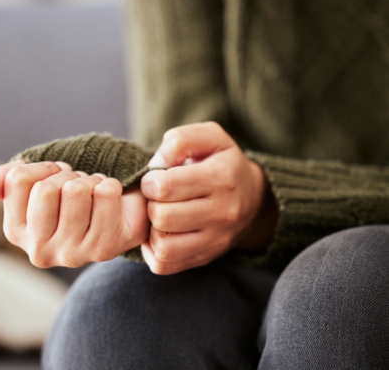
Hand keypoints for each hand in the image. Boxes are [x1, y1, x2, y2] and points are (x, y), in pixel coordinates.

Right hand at [0, 160, 148, 267]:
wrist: (119, 215)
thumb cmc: (73, 198)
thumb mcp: (36, 184)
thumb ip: (5, 179)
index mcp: (15, 232)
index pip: (18, 180)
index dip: (44, 168)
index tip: (57, 177)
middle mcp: (38, 251)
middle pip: (46, 189)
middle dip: (67, 176)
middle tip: (78, 186)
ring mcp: (70, 255)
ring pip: (76, 190)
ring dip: (90, 181)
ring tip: (93, 193)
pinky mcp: (102, 250)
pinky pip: (105, 194)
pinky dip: (110, 185)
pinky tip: (110, 200)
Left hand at [140, 122, 276, 274]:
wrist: (253, 199)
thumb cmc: (222, 163)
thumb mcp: (210, 138)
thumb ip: (181, 140)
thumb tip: (156, 165)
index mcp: (221, 178)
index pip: (166, 186)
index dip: (150, 181)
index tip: (155, 179)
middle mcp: (222, 213)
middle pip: (162, 217)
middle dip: (150, 205)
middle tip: (157, 198)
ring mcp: (216, 240)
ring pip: (163, 245)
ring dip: (152, 230)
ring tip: (159, 216)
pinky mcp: (206, 258)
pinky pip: (165, 264)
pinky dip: (153, 251)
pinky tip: (159, 234)